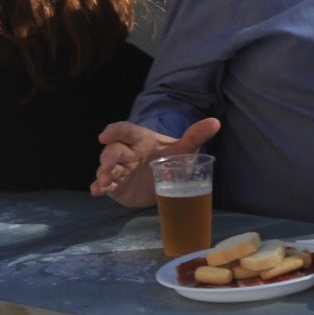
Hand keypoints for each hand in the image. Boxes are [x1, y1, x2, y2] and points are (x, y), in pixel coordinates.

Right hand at [91, 118, 219, 206]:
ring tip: (103, 182)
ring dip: (102, 174)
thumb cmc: (173, 158)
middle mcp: (128, 152)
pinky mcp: (118, 186)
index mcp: (141, 139)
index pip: (125, 131)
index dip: (114, 131)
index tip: (104, 135)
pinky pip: (105, 185)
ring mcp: (121, 169)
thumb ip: (196, 136)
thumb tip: (216, 122)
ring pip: (106, 168)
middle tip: (107, 166)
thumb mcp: (185, 149)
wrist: (169, 179)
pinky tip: (97, 192)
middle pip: (113, 150)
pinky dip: (99, 188)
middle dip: (108, 157)